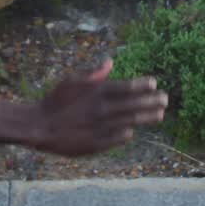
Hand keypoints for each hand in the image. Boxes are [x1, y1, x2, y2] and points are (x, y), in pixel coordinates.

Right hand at [30, 57, 168, 156]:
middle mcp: (102, 109)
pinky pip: (117, 138)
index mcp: (97, 92)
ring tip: (159, 114)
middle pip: (134, 105)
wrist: (39, 126)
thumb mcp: (72, 81)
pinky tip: (132, 132)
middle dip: (152, 101)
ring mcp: (100, 127)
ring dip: (146, 118)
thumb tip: (110, 62)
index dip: (143, 85)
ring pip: (130, 121)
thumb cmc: (55, 101)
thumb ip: (93, 74)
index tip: (154, 84)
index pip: (127, 87)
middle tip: (165, 99)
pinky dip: (126, 135)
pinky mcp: (95, 143)